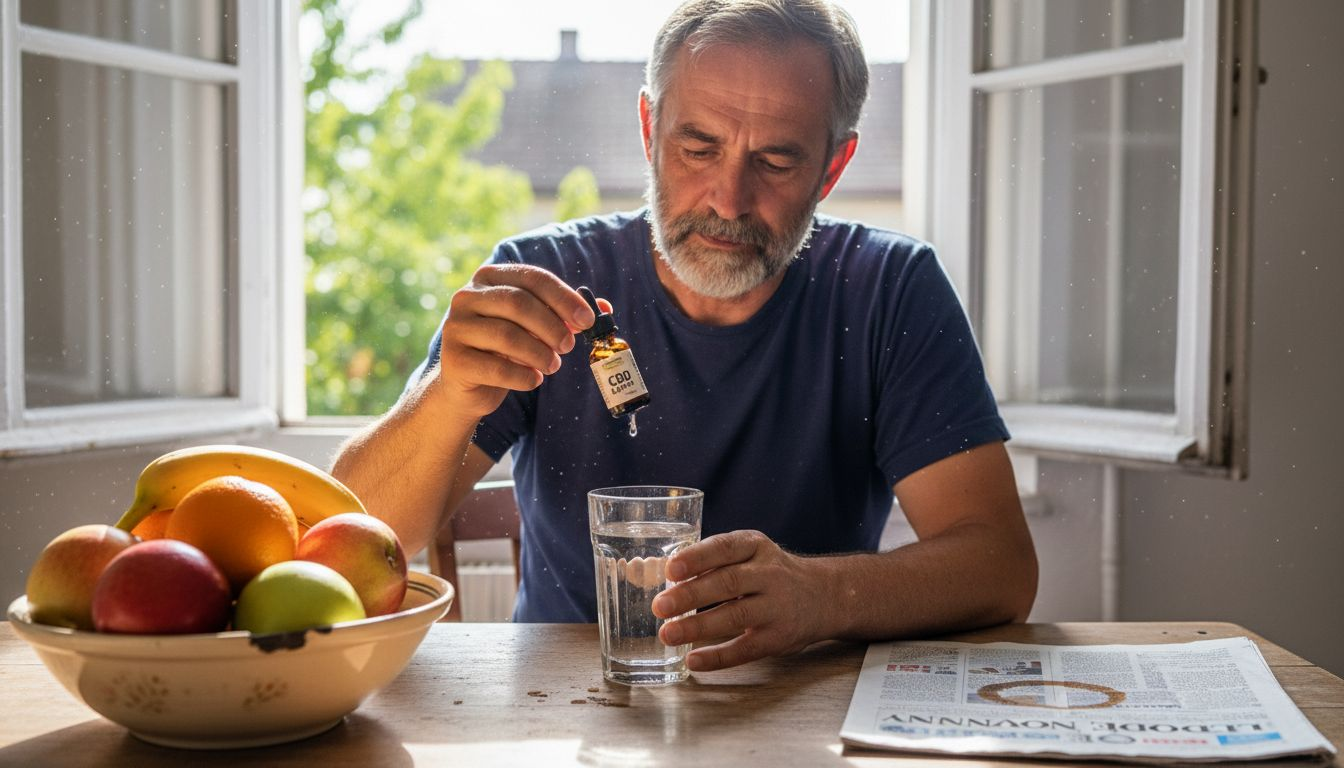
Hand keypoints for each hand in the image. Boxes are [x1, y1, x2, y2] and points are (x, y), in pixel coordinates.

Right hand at [432, 264, 595, 421]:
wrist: (468, 385)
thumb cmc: (507, 349)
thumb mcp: (535, 327)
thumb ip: (564, 314)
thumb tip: (604, 307)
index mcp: (489, 278)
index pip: (532, 278)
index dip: (563, 298)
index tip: (587, 320)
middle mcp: (467, 297)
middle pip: (518, 303)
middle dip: (552, 326)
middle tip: (570, 346)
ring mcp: (456, 327)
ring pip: (507, 336)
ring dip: (539, 353)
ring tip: (553, 365)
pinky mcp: (454, 360)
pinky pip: (496, 368)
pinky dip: (523, 376)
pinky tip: (534, 380)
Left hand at [651, 530, 830, 671]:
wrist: (822, 595)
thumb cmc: (768, 573)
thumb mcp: (749, 554)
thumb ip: (713, 562)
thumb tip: (658, 577)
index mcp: (755, 546)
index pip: (725, 548)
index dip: (697, 558)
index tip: (671, 569)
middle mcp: (769, 574)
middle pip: (727, 583)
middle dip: (690, 595)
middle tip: (659, 606)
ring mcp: (776, 606)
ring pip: (735, 615)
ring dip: (698, 626)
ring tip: (668, 634)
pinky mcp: (779, 637)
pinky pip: (746, 648)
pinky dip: (718, 656)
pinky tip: (693, 660)